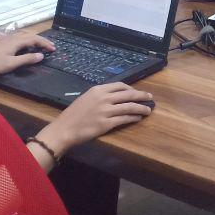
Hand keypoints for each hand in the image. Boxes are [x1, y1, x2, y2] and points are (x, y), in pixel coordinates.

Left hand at [0, 30, 54, 76]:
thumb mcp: (11, 64)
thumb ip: (27, 59)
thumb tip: (41, 55)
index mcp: (16, 41)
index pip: (35, 39)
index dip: (45, 43)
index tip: (54, 48)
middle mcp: (12, 37)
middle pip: (30, 35)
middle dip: (41, 40)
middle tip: (50, 46)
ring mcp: (6, 38)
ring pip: (23, 35)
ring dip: (33, 39)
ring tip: (39, 45)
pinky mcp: (1, 41)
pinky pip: (18, 37)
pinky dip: (26, 40)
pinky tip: (24, 45)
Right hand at [38, 83, 153, 153]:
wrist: (64, 129)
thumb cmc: (73, 114)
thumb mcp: (86, 98)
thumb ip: (100, 95)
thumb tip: (115, 96)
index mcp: (98, 90)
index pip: (120, 86)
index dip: (131, 88)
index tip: (136, 92)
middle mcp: (104, 98)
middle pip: (128, 94)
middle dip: (141, 96)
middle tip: (150, 97)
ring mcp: (106, 111)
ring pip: (129, 107)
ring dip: (141, 108)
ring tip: (148, 110)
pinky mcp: (107, 124)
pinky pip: (124, 119)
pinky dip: (133, 118)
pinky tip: (138, 118)